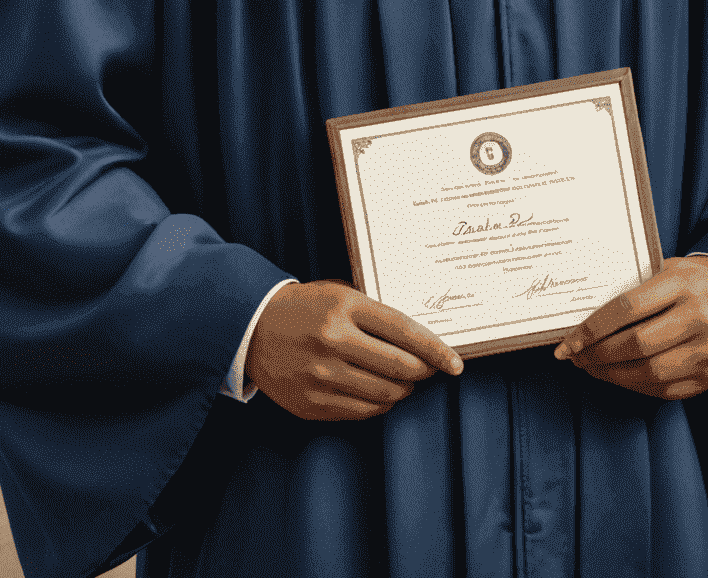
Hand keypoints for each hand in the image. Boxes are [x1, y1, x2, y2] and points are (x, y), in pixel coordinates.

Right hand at [245, 280, 463, 420]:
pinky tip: (378, 392)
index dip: (436, 350)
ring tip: (400, 379)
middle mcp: (333, 341)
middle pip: (400, 368)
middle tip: (428, 370)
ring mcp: (320, 375)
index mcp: (344, 307)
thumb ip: (378, 316)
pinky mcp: (311, 403)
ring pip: (385, 394)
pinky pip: (362, 412)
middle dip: (423, 372)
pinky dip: (380, 404)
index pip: (404, 331)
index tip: (455, 363)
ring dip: (402, 389)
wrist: (251, 327)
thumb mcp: (340, 295)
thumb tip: (423, 345)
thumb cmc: (307, 308)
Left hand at [552, 255, 707, 400]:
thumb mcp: (667, 268)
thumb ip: (634, 287)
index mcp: (683, 284)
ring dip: (611, 375)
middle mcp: (699, 318)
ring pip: (648, 374)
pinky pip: (664, 390)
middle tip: (574, 356)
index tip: (569, 340)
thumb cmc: (693, 279)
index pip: (628, 308)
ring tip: (590, 367)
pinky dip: (634, 386)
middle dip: (597, 355)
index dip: (593, 327)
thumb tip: (584, 312)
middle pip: (636, 345)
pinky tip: (617, 376)